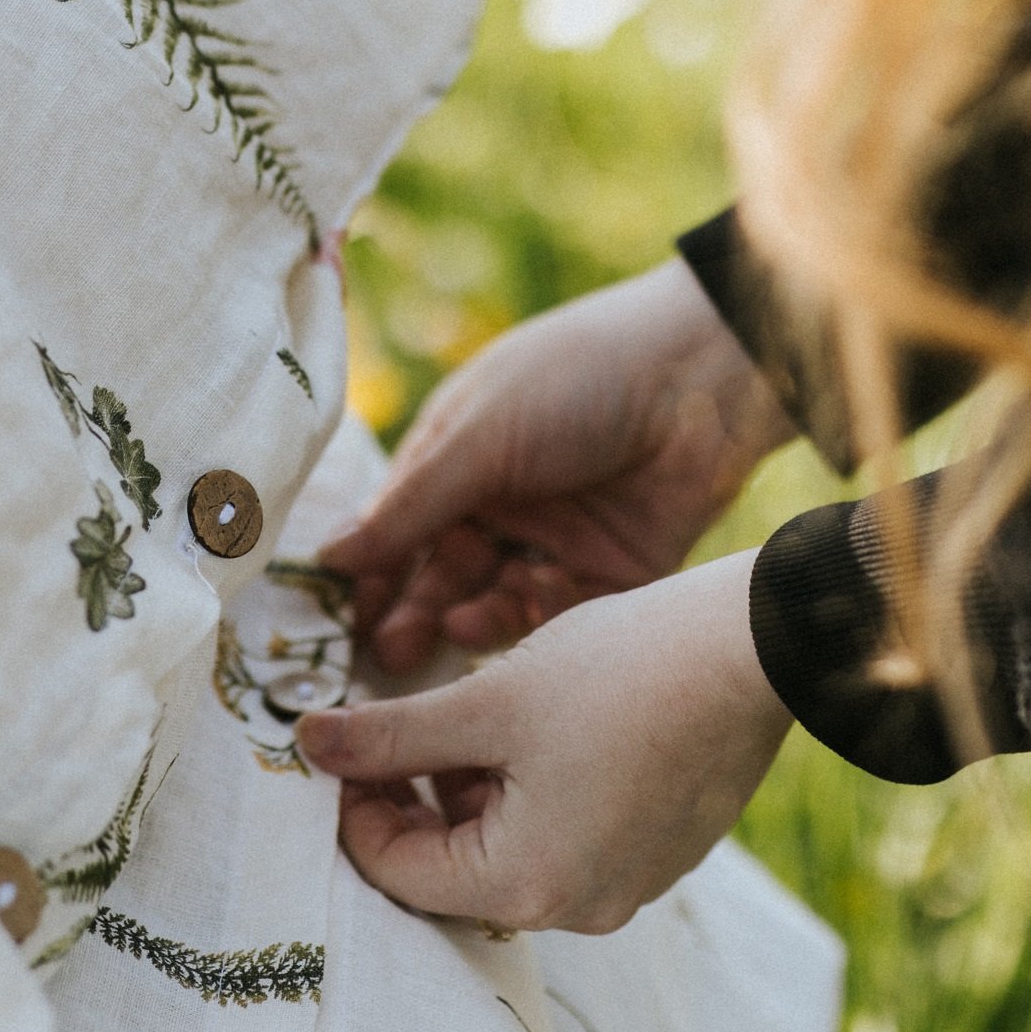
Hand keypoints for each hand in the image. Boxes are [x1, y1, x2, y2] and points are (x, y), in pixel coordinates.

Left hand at [293, 552, 791, 933]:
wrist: (757, 649)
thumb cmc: (620, 673)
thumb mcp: (486, 702)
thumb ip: (389, 735)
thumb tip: (306, 743)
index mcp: (528, 884)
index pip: (398, 872)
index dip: (353, 807)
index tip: (338, 745)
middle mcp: (581, 908)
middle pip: (455, 870)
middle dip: (412, 801)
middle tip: (389, 729)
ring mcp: (629, 885)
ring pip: (511, 854)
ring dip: (470, 795)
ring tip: (465, 720)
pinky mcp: (661, 852)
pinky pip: (569, 840)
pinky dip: (530, 796)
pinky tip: (530, 729)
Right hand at [323, 259, 793, 673]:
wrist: (702, 374)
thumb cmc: (576, 378)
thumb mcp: (477, 437)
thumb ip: (407, 507)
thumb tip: (328, 559)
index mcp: (462, 460)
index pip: (399, 532)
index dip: (372, 577)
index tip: (344, 623)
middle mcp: (507, 504)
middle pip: (446, 578)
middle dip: (417, 616)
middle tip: (391, 657)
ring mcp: (562, 540)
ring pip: (501, 604)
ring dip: (473, 620)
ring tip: (455, 629)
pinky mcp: (618, 571)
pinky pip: (567, 614)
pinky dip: (543, 615)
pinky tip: (529, 601)